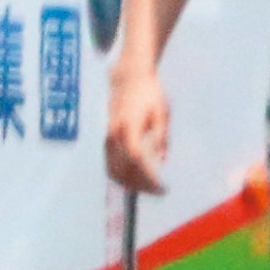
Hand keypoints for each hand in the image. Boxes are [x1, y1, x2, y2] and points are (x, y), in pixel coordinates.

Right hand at [105, 67, 168, 195]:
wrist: (129, 78)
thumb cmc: (149, 94)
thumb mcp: (161, 113)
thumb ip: (162, 137)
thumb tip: (162, 161)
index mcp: (129, 128)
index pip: (136, 161)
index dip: (148, 178)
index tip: (163, 187)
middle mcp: (114, 135)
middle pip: (123, 171)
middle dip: (141, 185)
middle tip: (160, 191)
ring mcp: (107, 138)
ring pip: (114, 171)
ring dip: (131, 184)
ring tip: (149, 188)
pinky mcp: (106, 140)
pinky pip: (110, 165)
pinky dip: (122, 177)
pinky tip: (137, 180)